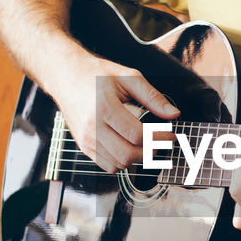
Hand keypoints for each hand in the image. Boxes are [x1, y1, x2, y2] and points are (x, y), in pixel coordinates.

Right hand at [57, 55, 178, 173]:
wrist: (66, 76)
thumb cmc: (96, 75)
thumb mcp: (128, 77)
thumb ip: (153, 96)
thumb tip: (173, 114)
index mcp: (104, 108)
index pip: (137, 134)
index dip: (159, 138)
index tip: (170, 134)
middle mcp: (92, 127)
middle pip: (128, 154)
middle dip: (151, 152)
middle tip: (161, 142)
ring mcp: (86, 139)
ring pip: (118, 164)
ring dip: (138, 158)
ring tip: (148, 145)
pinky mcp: (83, 146)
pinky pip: (107, 165)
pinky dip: (123, 162)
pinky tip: (130, 148)